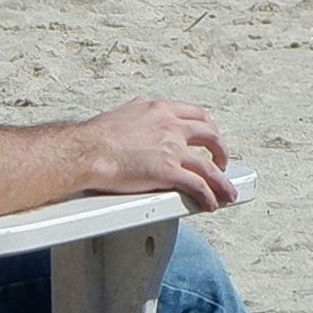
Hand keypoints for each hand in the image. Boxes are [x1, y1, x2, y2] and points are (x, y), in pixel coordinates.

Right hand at [66, 99, 237, 206]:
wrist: (86, 151)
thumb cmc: (96, 137)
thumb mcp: (124, 112)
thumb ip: (140, 114)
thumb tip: (140, 114)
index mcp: (161, 110)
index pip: (196, 115)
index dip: (207, 128)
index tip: (209, 138)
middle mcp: (171, 126)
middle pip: (211, 136)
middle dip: (220, 150)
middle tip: (221, 162)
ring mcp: (172, 149)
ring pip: (210, 165)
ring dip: (222, 180)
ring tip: (227, 191)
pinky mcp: (168, 172)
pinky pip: (197, 185)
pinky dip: (209, 195)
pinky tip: (211, 203)